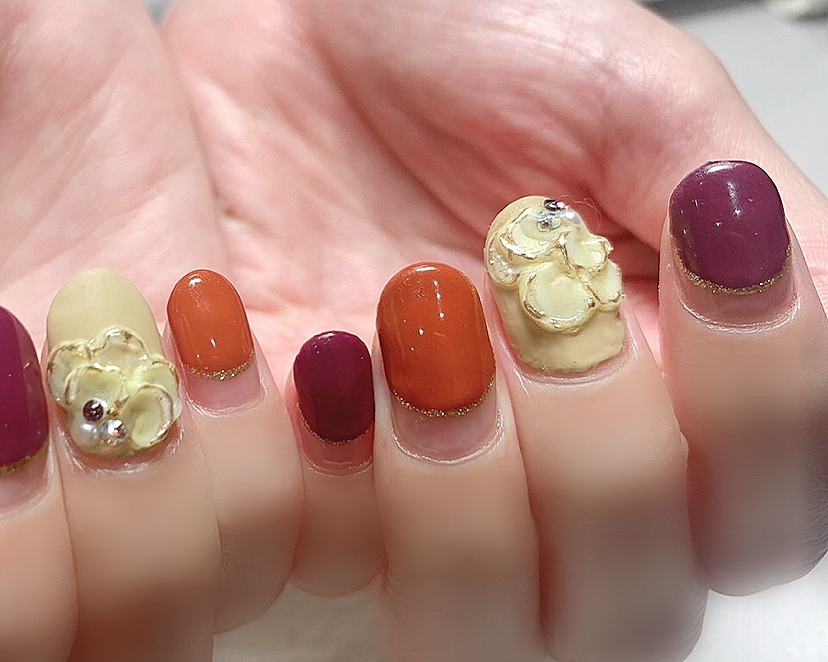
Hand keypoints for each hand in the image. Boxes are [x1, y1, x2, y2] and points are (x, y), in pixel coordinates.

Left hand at [163, 0, 827, 658]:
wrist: (293, 16)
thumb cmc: (459, 36)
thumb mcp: (638, 101)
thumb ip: (749, 231)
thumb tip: (810, 316)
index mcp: (665, 376)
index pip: (769, 498)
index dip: (763, 406)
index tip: (711, 254)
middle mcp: (553, 456)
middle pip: (636, 606)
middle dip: (606, 464)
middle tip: (544, 308)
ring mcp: (426, 479)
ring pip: (490, 624)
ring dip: (472, 489)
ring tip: (422, 318)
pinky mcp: (302, 473)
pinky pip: (323, 549)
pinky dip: (337, 460)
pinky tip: (317, 344)